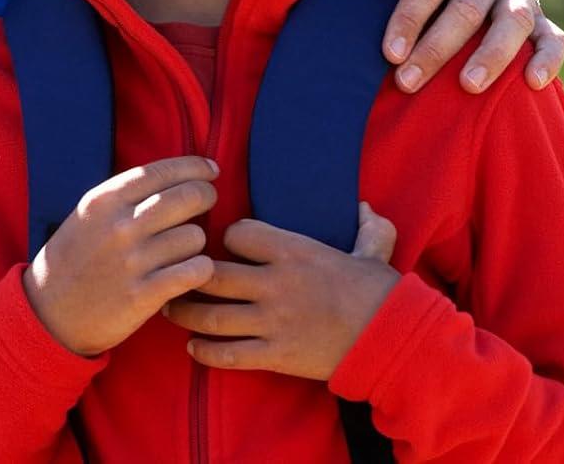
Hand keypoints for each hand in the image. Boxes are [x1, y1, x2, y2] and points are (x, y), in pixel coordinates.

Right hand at [22, 156, 218, 356]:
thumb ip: (126, 195)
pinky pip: (195, 271)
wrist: (51, 312)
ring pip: (194, 236)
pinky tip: (193, 269)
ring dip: (197, 240)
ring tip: (187, 245)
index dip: (194, 166)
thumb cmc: (75, 257)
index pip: (161, 171)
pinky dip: (202, 268)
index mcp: (105, 200)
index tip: (211, 169)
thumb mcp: (89, 214)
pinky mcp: (145, 295)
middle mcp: (121, 226)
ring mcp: (133, 261)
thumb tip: (173, 177)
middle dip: (205, 194)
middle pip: (185, 197)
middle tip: (208, 199)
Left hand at [166, 202, 398, 380]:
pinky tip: (194, 349)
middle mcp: (275, 283)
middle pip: (212, 273)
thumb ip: (366, 228)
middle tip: (170, 272)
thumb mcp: (373, 252)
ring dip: (184, 313)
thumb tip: (366, 207)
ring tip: (170, 308)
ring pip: (212, 315)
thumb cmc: (380, 294)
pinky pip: (229, 354)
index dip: (226, 237)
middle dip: (186, 273)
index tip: (224, 244)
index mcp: (292, 250)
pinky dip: (206, 352)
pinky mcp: (276, 355)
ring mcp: (272, 321)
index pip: (237, 233)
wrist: (394, 342)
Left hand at [364, 0, 563, 93]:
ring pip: (514, 21)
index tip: (391, 53)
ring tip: (467, 85)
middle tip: (407, 81)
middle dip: (436, 49)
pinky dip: (548, 58)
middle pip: (467, 8)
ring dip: (491, 56)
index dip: (410, 18)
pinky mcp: (536, 13)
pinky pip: (553, 36)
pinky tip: (532, 83)